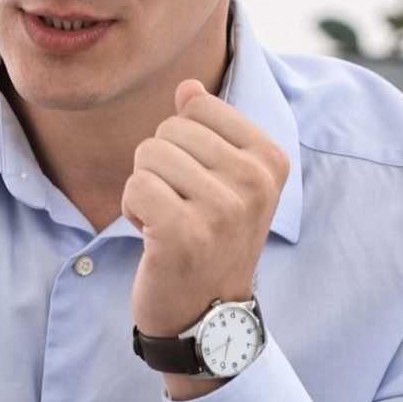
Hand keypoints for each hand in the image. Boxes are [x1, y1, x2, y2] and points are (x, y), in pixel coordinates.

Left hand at [122, 78, 289, 340]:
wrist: (207, 315)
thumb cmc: (211, 240)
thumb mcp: (225, 180)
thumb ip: (209, 128)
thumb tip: (187, 86)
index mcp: (270, 159)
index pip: (198, 106)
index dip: (182, 143)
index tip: (200, 184)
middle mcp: (255, 182)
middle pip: (169, 129)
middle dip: (161, 167)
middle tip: (182, 209)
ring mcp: (223, 209)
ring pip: (147, 155)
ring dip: (146, 190)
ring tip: (170, 223)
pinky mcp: (185, 233)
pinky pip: (134, 186)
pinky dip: (132, 210)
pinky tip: (153, 237)